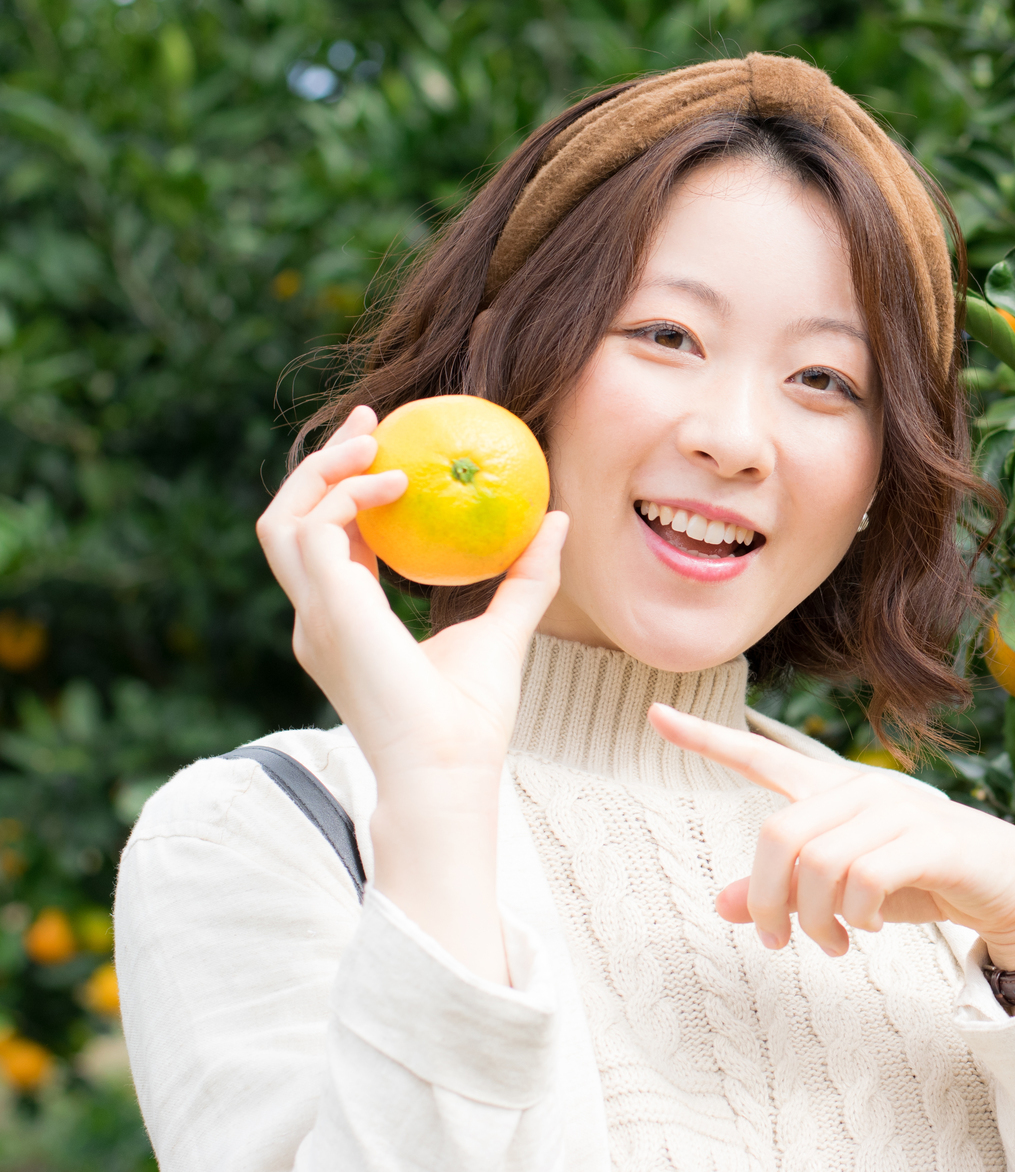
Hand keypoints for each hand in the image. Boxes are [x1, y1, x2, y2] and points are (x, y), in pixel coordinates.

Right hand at [256, 405, 569, 791]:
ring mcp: (314, 615)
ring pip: (281, 521)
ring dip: (323, 473)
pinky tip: (398, 483)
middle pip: (288, 522)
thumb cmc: (472, 718)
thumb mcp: (506, 630)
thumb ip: (526, 575)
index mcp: (346, 624)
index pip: (331, 544)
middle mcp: (318, 617)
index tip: (387, 448)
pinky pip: (315, 529)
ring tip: (377, 444)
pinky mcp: (327, 609)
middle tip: (371, 421)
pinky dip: (348, 496)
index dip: (348, 493)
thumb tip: (559, 518)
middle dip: (320, 465)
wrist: (448, 767)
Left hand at [651, 705, 1014, 969]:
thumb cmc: (917, 881)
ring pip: (818, 865)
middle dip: (771, 901)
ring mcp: (896, 810)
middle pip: (778, 835)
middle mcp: (859, 790)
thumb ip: (786, 893)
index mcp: (833, 793)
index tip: (653, 713)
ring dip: (815, 921)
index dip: (705, 738)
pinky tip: (868, 929)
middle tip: (782, 943)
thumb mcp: (841, 893)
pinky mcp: (930, 840)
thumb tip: (721, 905)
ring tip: (832, 944)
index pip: (761, 757)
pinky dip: (855, 917)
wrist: (1003, 883)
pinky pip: (865, 880)